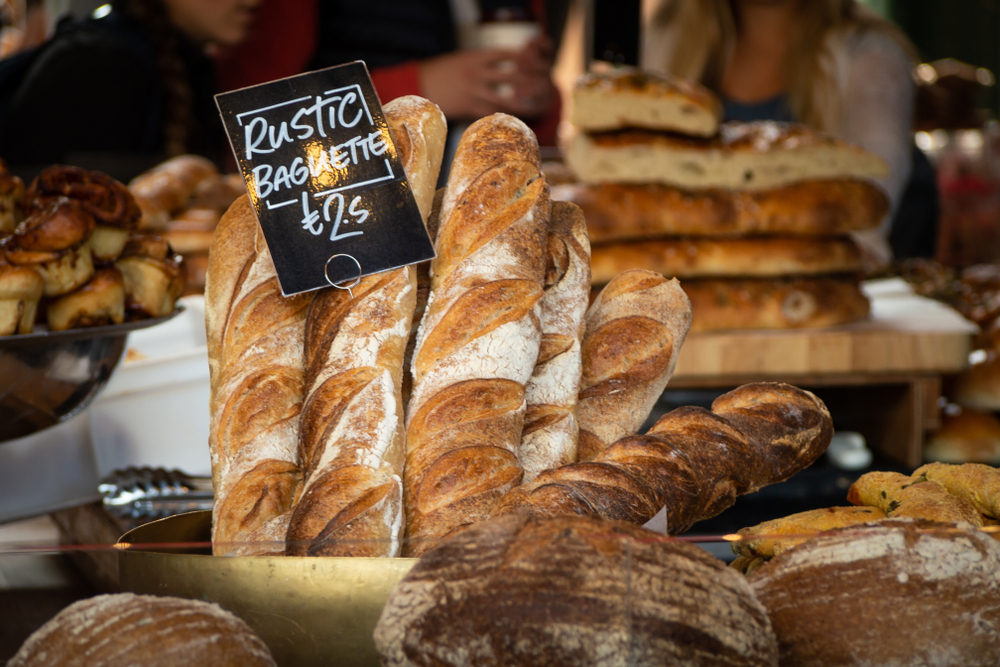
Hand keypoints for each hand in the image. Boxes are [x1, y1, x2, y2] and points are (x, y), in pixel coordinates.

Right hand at [418, 42, 554, 120]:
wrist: (419, 84)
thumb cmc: (442, 71)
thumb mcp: (462, 59)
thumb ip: (482, 62)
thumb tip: (503, 65)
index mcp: (475, 57)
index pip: (506, 55)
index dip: (525, 58)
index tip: (538, 62)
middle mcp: (476, 74)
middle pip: (510, 77)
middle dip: (528, 81)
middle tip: (543, 85)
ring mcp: (473, 92)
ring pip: (503, 99)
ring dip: (520, 103)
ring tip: (535, 106)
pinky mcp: (468, 107)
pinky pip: (490, 113)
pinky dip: (503, 115)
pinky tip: (514, 119)